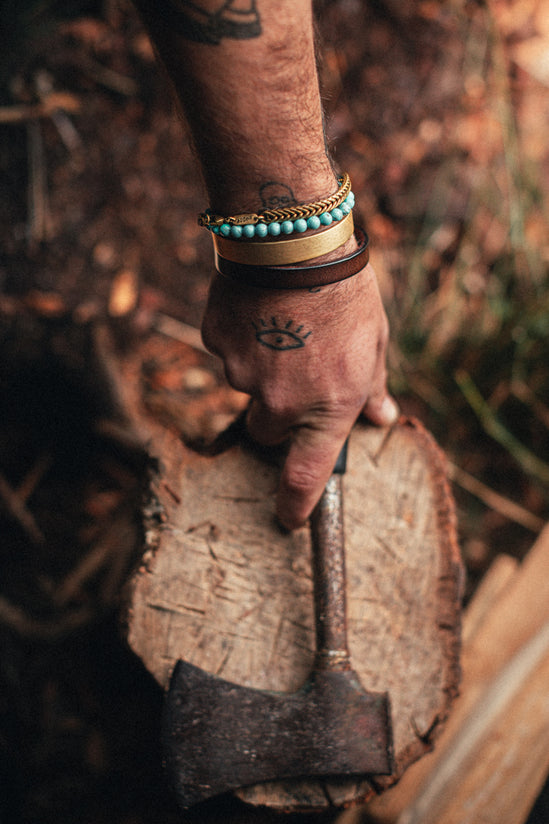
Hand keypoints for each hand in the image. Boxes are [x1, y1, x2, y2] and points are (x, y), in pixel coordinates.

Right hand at [201, 264, 398, 529]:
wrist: (296, 238)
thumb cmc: (346, 292)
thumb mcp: (374, 343)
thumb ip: (372, 389)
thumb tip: (382, 419)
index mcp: (329, 405)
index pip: (306, 476)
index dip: (296, 505)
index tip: (288, 518)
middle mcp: (283, 401)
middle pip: (266, 432)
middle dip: (276, 414)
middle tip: (292, 374)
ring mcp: (244, 374)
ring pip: (245, 387)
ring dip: (261, 368)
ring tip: (281, 325)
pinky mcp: (217, 344)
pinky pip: (226, 353)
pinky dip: (240, 338)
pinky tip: (258, 310)